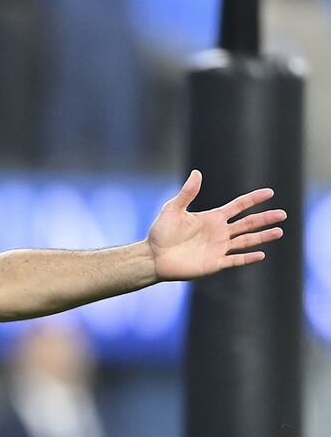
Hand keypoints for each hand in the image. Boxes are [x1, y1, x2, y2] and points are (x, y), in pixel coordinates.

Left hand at [147, 170, 285, 280]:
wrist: (153, 256)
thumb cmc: (160, 233)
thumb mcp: (173, 209)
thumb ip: (187, 193)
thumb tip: (197, 173)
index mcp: (212, 218)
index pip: (238, 206)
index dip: (253, 199)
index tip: (269, 192)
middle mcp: (219, 232)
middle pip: (248, 223)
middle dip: (265, 218)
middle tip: (283, 214)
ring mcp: (218, 248)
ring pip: (246, 241)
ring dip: (262, 237)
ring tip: (279, 231)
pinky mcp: (214, 263)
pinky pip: (235, 260)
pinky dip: (248, 257)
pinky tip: (261, 253)